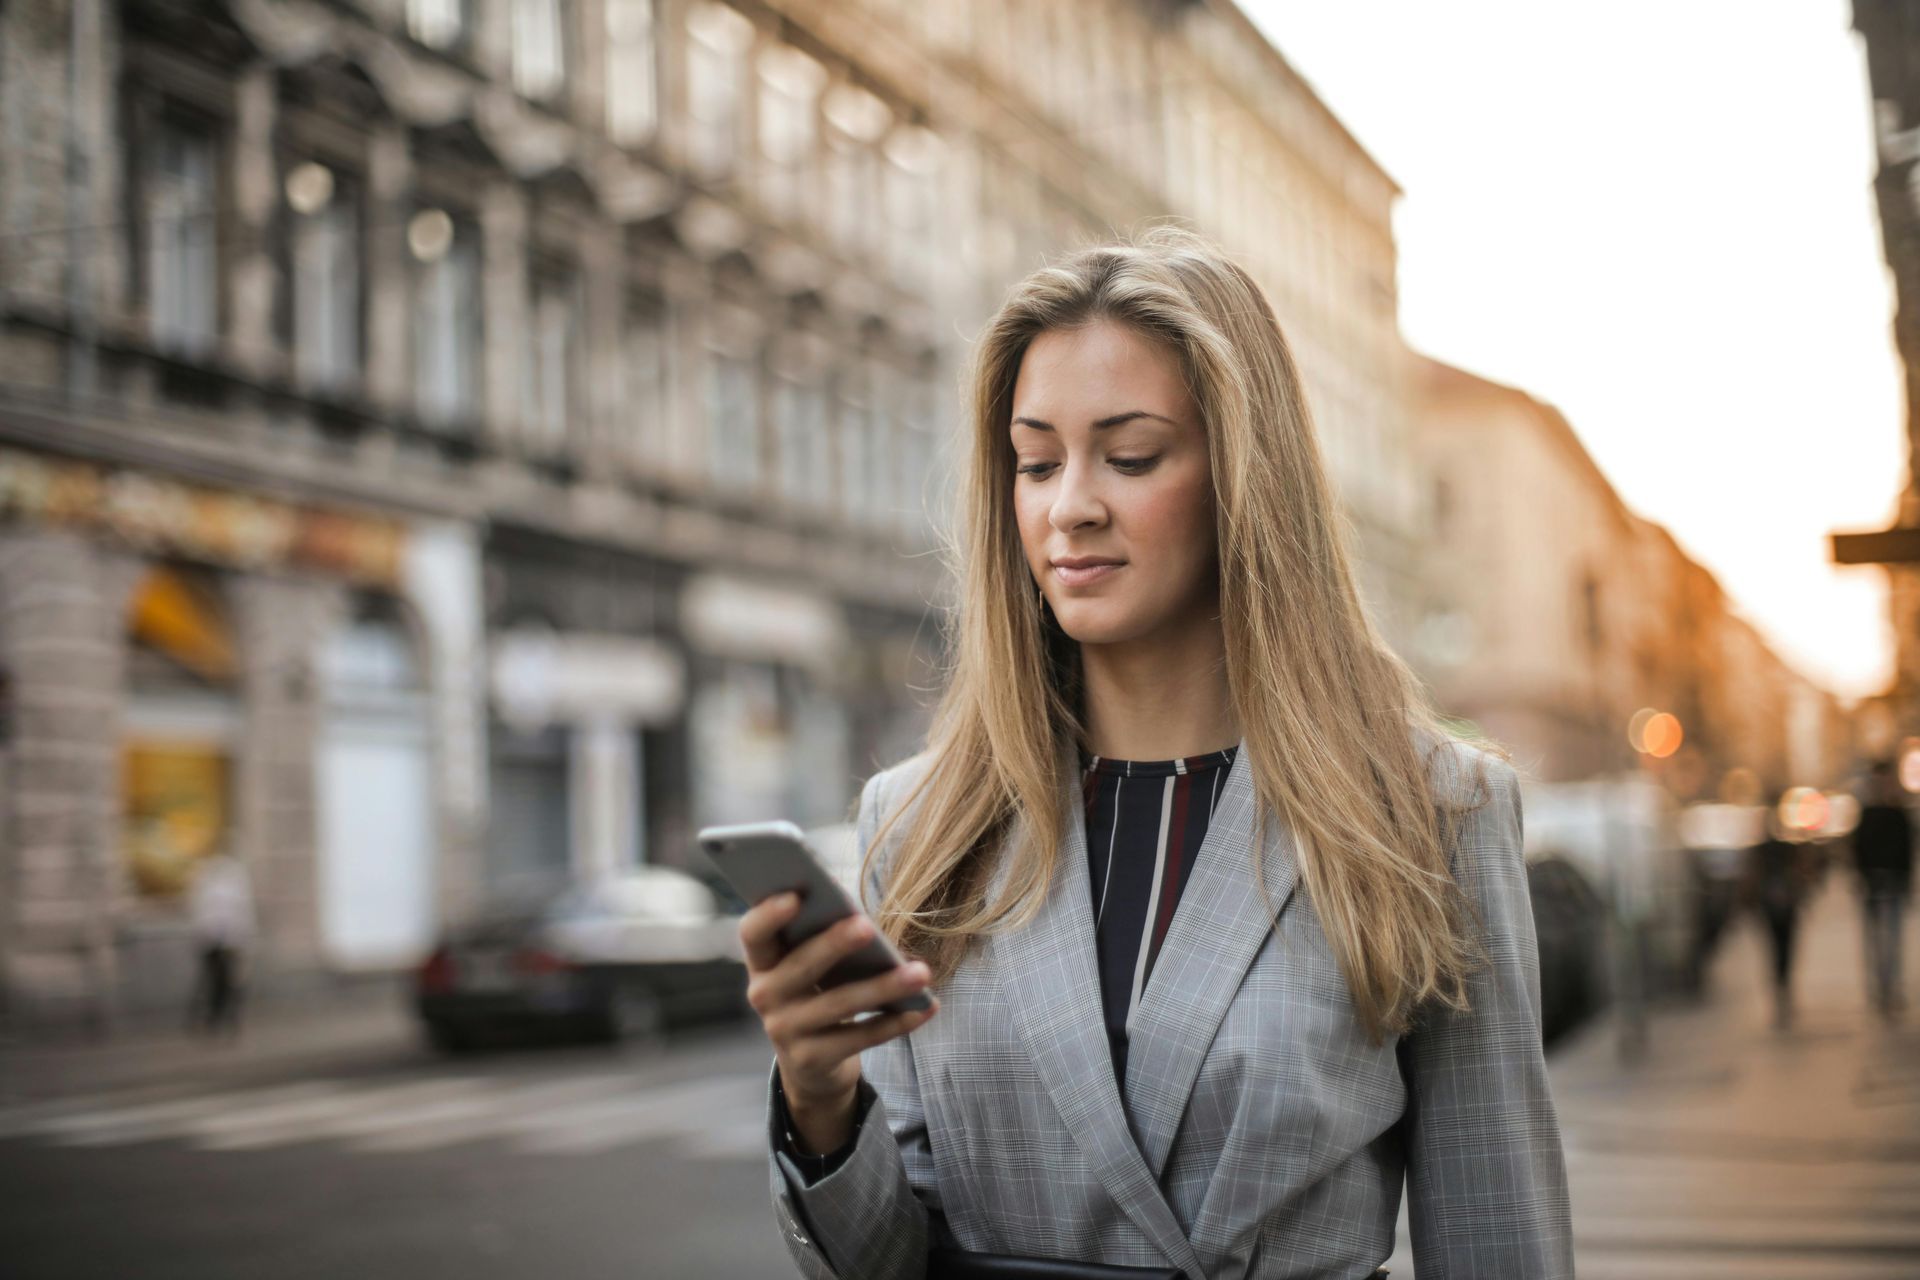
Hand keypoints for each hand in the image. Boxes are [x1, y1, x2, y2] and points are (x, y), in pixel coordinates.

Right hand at [739, 893, 937, 1152]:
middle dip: (834, 944)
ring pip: (840, 1004)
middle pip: (801, 966)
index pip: (753, 934)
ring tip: (921, 972)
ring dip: (884, 986)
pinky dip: (897, 1022)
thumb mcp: (809, 969)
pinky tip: (926, 1007)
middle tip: (868, 926)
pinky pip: (862, 1037)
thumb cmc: (816, 994)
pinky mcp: (812, 1060)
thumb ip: (823, 942)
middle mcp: (765, 996)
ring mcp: (785, 1031)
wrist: (810, 1066)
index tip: (795, 895)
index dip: (768, 915)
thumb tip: (865, 922)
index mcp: (763, 963)